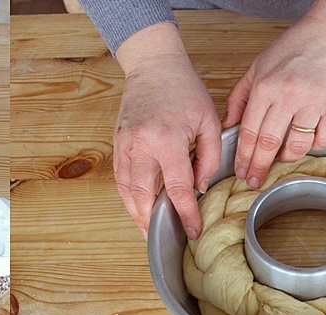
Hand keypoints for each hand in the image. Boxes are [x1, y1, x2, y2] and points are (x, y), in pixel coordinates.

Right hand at [111, 23, 221, 239]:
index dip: (186, 214)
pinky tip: (138, 205)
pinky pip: (120, 176)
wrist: (154, 65)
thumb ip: (208, 157)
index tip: (192, 231)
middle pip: (142, 196)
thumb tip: (198, 187)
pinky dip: (127, 194)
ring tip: (148, 228)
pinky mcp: (117, 141)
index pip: (176, 188)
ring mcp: (124, 143)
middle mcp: (141, 145)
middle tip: (163, 238)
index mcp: (167, 140)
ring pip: (125, 189)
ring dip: (135, 212)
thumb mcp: (209, 121)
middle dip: (151, 221)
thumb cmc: (185, 89)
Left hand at [224, 0, 325, 187]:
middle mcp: (288, 96)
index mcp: (265, 87)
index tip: (241, 171)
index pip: (249, 131)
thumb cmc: (290, 50)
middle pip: (269, 143)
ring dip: (287, 158)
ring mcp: (313, 102)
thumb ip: (239, 97)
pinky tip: (306, 142)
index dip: (243, 156)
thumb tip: (227, 125)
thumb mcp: (256, 68)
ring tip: (281, 159)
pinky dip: (314, 146)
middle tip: (255, 180)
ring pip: (297, 145)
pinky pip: (323, 139)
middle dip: (259, 166)